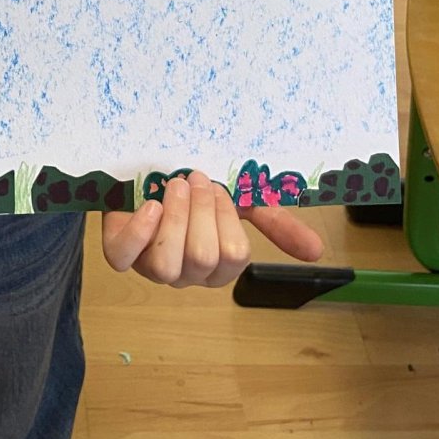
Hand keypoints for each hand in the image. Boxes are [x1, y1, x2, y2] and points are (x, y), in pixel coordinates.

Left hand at [101, 169, 323, 287]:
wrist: (146, 166)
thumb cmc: (194, 188)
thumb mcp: (240, 199)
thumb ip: (275, 223)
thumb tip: (318, 251)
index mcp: (217, 265)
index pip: (234, 256)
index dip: (227, 218)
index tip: (220, 185)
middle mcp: (186, 272)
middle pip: (203, 258)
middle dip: (202, 211)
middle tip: (196, 179)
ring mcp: (151, 265)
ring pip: (168, 265)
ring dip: (175, 217)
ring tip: (176, 185)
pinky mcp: (120, 252)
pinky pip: (124, 258)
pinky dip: (139, 231)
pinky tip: (151, 205)